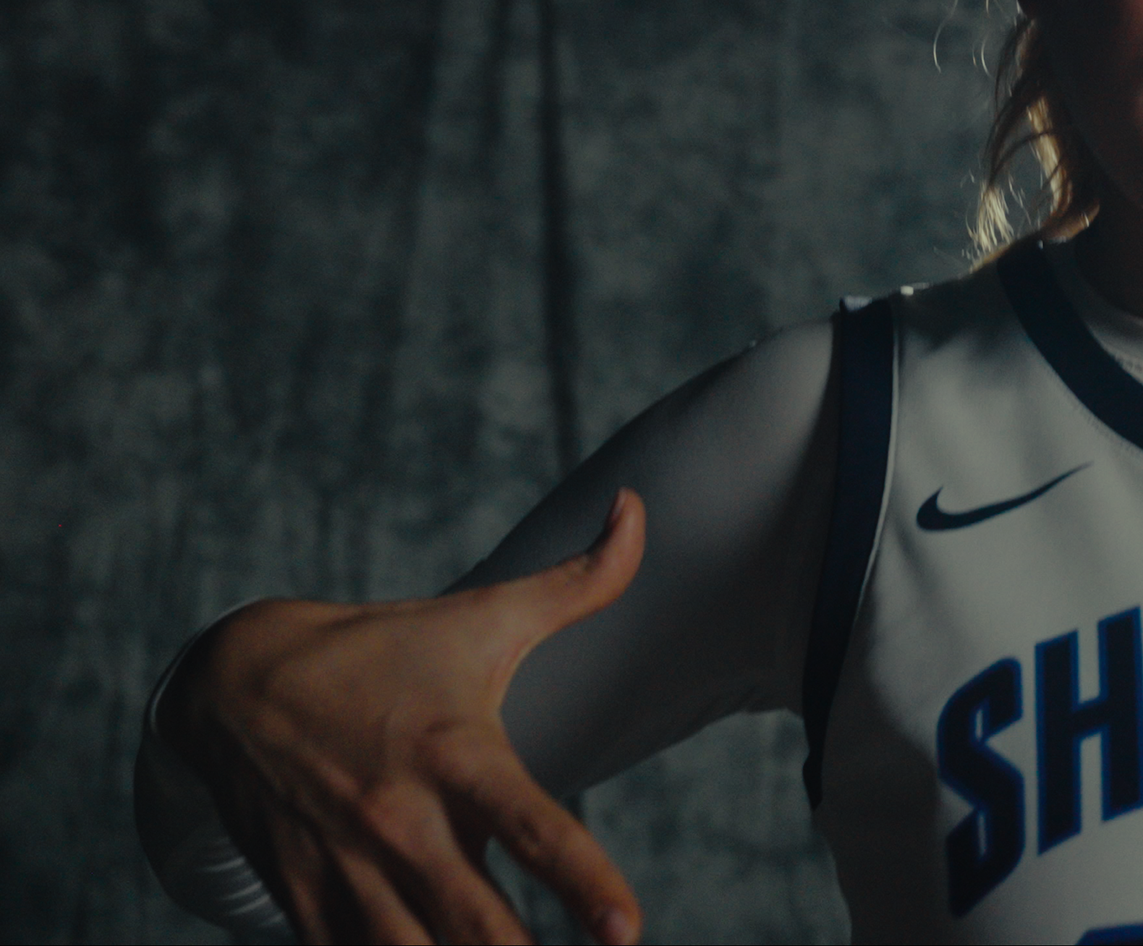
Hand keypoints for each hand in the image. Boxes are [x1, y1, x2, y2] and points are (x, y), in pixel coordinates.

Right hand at [161, 490, 648, 944]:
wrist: (233, 682)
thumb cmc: (383, 650)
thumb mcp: (482, 616)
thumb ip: (580, 580)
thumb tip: (641, 508)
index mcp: (454, 756)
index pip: (532, 830)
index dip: (584, 884)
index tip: (628, 931)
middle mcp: (400, 823)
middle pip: (475, 927)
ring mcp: (348, 871)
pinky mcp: (306, 902)